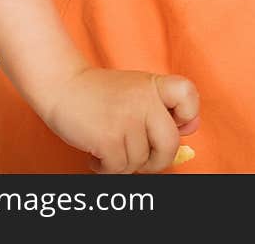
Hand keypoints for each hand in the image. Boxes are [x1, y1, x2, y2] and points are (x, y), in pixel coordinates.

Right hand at [42, 67, 200, 173]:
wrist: (62, 86)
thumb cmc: (102, 94)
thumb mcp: (138, 90)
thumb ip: (164, 107)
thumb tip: (193, 127)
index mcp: (154, 85)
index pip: (188, 95)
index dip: (188, 114)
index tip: (174, 122)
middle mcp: (145, 99)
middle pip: (170, 144)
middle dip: (156, 160)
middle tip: (140, 156)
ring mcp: (128, 118)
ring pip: (139, 162)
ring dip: (122, 162)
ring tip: (108, 145)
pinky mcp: (108, 137)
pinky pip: (119, 168)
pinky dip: (106, 168)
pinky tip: (96, 154)